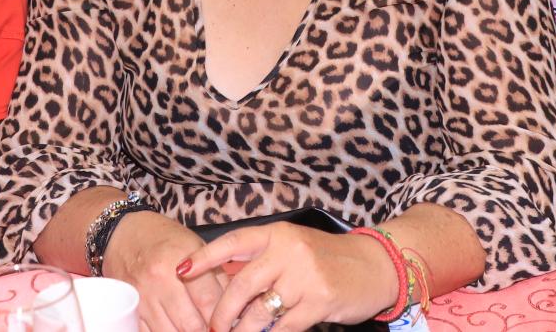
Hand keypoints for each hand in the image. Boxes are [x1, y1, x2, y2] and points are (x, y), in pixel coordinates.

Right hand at [104, 212, 218, 331]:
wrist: (124, 233)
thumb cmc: (164, 239)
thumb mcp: (196, 247)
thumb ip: (217, 277)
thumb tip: (236, 307)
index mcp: (182, 260)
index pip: (209, 302)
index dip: (222, 317)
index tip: (228, 322)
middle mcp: (160, 279)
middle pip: (191, 324)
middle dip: (206, 330)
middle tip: (213, 327)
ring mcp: (143, 296)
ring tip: (194, 326)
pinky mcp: (130, 308)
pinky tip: (174, 326)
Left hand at [182, 223, 391, 331]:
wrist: (375, 266)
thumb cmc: (328, 259)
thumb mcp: (294, 248)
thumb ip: (262, 259)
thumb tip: (222, 278)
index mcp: (278, 234)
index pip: (233, 242)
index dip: (204, 257)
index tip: (180, 271)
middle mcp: (289, 250)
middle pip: (241, 285)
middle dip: (222, 312)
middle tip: (213, 328)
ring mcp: (305, 276)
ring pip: (259, 311)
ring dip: (242, 331)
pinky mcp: (319, 300)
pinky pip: (284, 328)